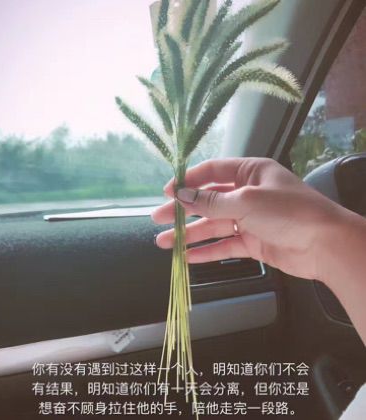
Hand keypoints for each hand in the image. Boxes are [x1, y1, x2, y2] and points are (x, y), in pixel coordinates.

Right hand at [152, 158, 347, 281]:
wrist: (325, 245)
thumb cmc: (289, 212)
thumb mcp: (246, 201)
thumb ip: (211, 201)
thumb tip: (182, 195)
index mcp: (250, 172)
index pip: (212, 172)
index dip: (188, 180)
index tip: (166, 192)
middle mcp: (247, 194)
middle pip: (207, 201)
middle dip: (182, 210)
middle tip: (158, 218)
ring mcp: (249, 219)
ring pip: (213, 225)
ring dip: (190, 234)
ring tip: (164, 242)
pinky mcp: (252, 242)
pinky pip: (224, 245)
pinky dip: (207, 251)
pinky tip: (187, 257)